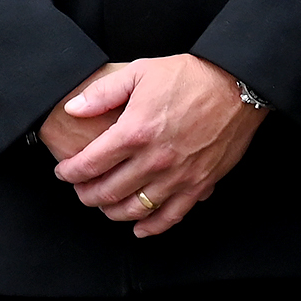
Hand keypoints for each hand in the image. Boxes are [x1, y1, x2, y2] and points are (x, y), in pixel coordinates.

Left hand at [47, 54, 263, 237]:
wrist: (236, 86)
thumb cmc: (189, 76)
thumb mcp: (140, 72)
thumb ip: (103, 92)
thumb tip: (73, 109)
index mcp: (135, 132)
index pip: (91, 163)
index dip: (71, 172)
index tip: (64, 173)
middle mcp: (154, 160)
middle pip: (108, 191)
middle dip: (87, 195)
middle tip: (80, 191)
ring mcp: (177, 177)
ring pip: (135, 209)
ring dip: (113, 212)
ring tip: (104, 206)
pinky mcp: (199, 185)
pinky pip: (171, 216)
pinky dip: (151, 227)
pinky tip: (139, 228)